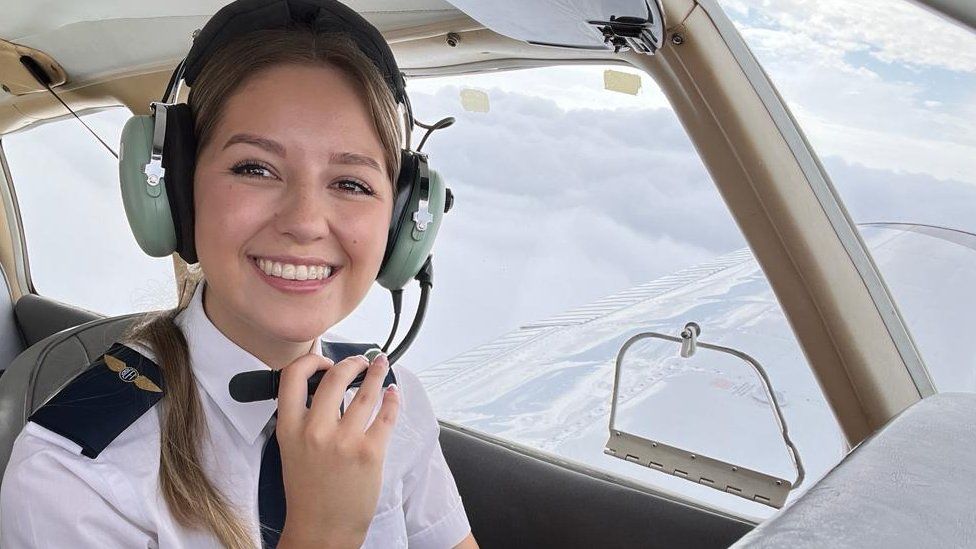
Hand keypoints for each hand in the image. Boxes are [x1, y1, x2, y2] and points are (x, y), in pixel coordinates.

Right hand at [275, 352, 399, 547]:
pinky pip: (386, 415)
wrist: (321, 530)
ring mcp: (344, 440)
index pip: (292, 377)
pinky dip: (392, 399)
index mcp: (290, 429)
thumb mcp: (291, 451)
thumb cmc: (308, 494)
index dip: (311, 361)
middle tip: (360, 361)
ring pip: (366, 392)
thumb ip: (302, 421)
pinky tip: (393, 393)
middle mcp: (315, 431)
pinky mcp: (370, 451)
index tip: (324, 361)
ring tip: (381, 366)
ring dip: (377, 373)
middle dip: (352, 362)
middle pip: (336, 377)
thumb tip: (326, 391)